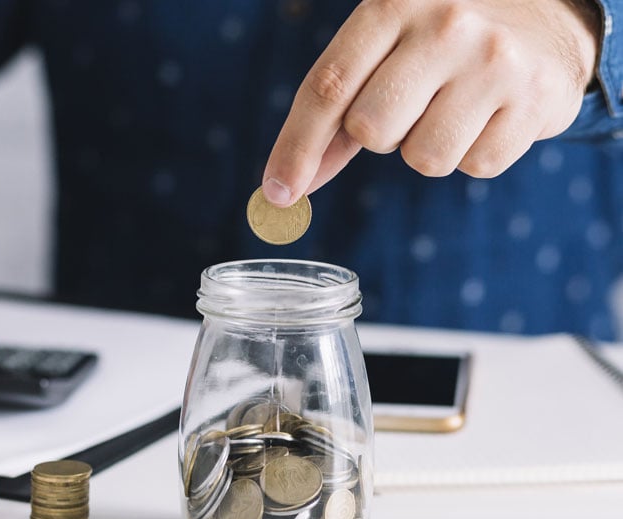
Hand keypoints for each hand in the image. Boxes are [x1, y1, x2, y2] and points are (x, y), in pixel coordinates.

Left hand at [262, 0, 601, 204]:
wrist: (548, 16)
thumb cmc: (442, 40)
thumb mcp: (385, 47)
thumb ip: (336, 110)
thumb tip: (286, 185)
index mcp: (393, 4)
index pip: (328, 86)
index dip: (296, 147)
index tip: (277, 193)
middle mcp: (446, 26)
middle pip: (371, 130)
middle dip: (380, 135)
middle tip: (411, 103)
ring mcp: (495, 62)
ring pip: (424, 158)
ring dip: (427, 148)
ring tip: (454, 106)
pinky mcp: (536, 100)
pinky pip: (476, 167)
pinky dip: (474, 153)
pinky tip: (489, 114)